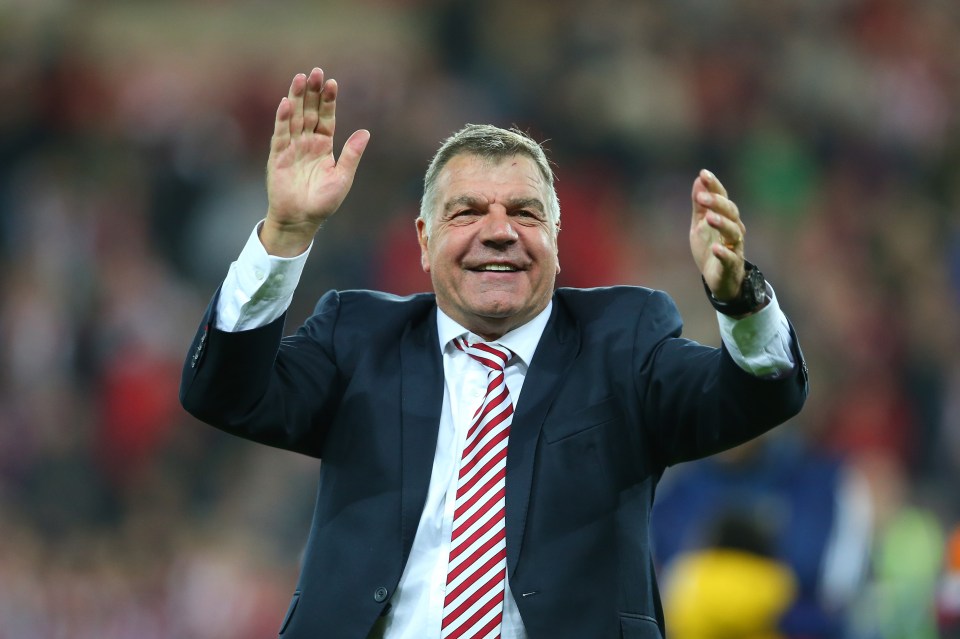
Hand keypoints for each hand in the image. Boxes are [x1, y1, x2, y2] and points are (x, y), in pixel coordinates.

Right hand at [263, 68, 369, 255]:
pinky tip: (286, 103)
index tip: (332, 82)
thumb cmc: (323, 202)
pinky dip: (283, 119)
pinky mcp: (278, 156)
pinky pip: (281, 134)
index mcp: (324, 145)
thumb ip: (352, 155)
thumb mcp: (342, 178)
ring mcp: (292, 147)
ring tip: (300, 78)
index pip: (326, 117)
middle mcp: (307, 142)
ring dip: (297, 98)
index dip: (329, 100)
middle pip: (310, 111)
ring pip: (294, 117)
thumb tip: (366, 132)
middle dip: (313, 92)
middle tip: (316, 71)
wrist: (301, 220)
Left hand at [689, 169, 746, 300]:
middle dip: (717, 203)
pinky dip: (723, 253)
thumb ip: (699, 204)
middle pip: (730, 212)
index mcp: (726, 217)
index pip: (722, 198)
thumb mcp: (700, 224)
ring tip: (710, 218)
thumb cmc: (710, 247)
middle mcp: (734, 229)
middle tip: (702, 197)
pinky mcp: (731, 265)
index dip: (714, 186)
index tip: (703, 173)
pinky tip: (715, 248)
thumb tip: (698, 180)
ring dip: (722, 224)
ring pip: (733, 232)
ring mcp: (735, 247)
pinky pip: (730, 258)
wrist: (719, 279)